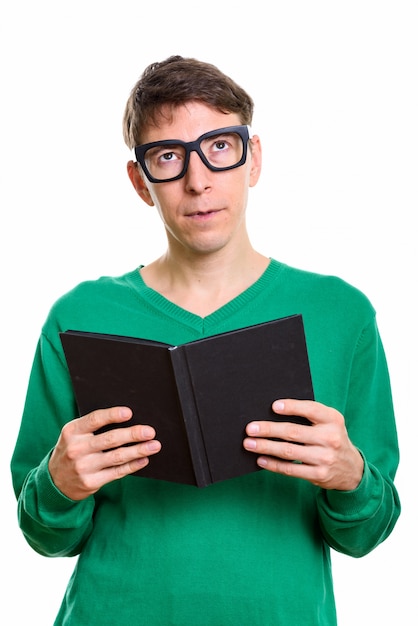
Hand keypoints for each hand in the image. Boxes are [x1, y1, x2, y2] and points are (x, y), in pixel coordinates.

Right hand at [48, 407, 160, 499]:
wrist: (54, 481)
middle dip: (133, 434)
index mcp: (72, 432)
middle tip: (150, 431)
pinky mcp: (91, 482)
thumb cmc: (71, 450)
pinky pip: (117, 472)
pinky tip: (143, 460)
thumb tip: (127, 418)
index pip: (94, 420)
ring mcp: (84, 467)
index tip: (129, 412)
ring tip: (154, 445)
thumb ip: (92, 426)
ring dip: (138, 450)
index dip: (112, 415)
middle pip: (110, 439)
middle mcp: (77, 449)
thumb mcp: (73, 434)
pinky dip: (132, 465)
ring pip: (117, 457)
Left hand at [243, 399, 363, 490]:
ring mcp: (325, 458)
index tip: (273, 406)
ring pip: (289, 451)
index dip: (292, 407)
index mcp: (333, 419)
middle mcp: (331, 438)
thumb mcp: (330, 423)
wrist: (352, 470)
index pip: (311, 409)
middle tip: (250, 428)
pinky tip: (261, 460)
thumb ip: (310, 416)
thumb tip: (274, 412)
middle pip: (293, 432)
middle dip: (268, 430)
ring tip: (250, 444)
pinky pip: (290, 469)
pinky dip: (273, 464)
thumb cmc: (332, 439)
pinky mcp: (319, 475)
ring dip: (266, 447)